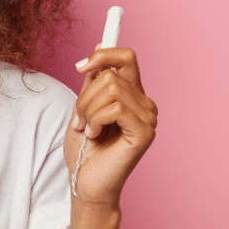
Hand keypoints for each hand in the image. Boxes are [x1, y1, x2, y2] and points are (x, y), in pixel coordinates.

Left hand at [64, 45, 157, 208]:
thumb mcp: (84, 108)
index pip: (126, 58)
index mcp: (132, 96)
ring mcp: (148, 118)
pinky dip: (96, 120)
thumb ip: (93, 80)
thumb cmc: (84, 151)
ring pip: (111, 89)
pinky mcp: (145, 133)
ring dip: (88, 110)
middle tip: (80, 120)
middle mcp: (145, 104)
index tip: (80, 66)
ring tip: (87, 130)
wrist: (85, 183)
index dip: (104, 54)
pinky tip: (95, 136)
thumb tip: (99, 45)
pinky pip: (115, 109)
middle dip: (85, 97)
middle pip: (111, 75)